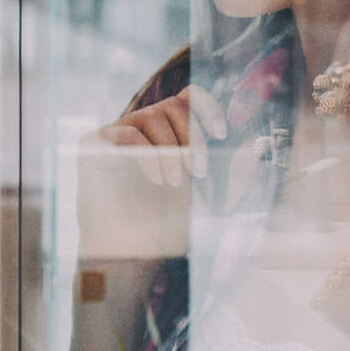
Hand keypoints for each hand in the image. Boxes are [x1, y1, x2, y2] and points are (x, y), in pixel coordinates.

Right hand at [76, 85, 228, 259]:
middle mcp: (144, 128)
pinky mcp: (94, 146)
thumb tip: (256, 144)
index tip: (221, 133)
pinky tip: (154, 179)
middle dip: (191, 136)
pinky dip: (145, 152)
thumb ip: (238, 176)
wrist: (133, 253)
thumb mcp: (216, 200)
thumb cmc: (169, 227)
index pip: (188, 97)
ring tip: (174, 183)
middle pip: (172, 105)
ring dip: (170, 149)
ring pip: (150, 115)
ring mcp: (117, 134)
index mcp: (171, 133)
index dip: (207, 106)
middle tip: (198, 172)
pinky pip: (123, 131)